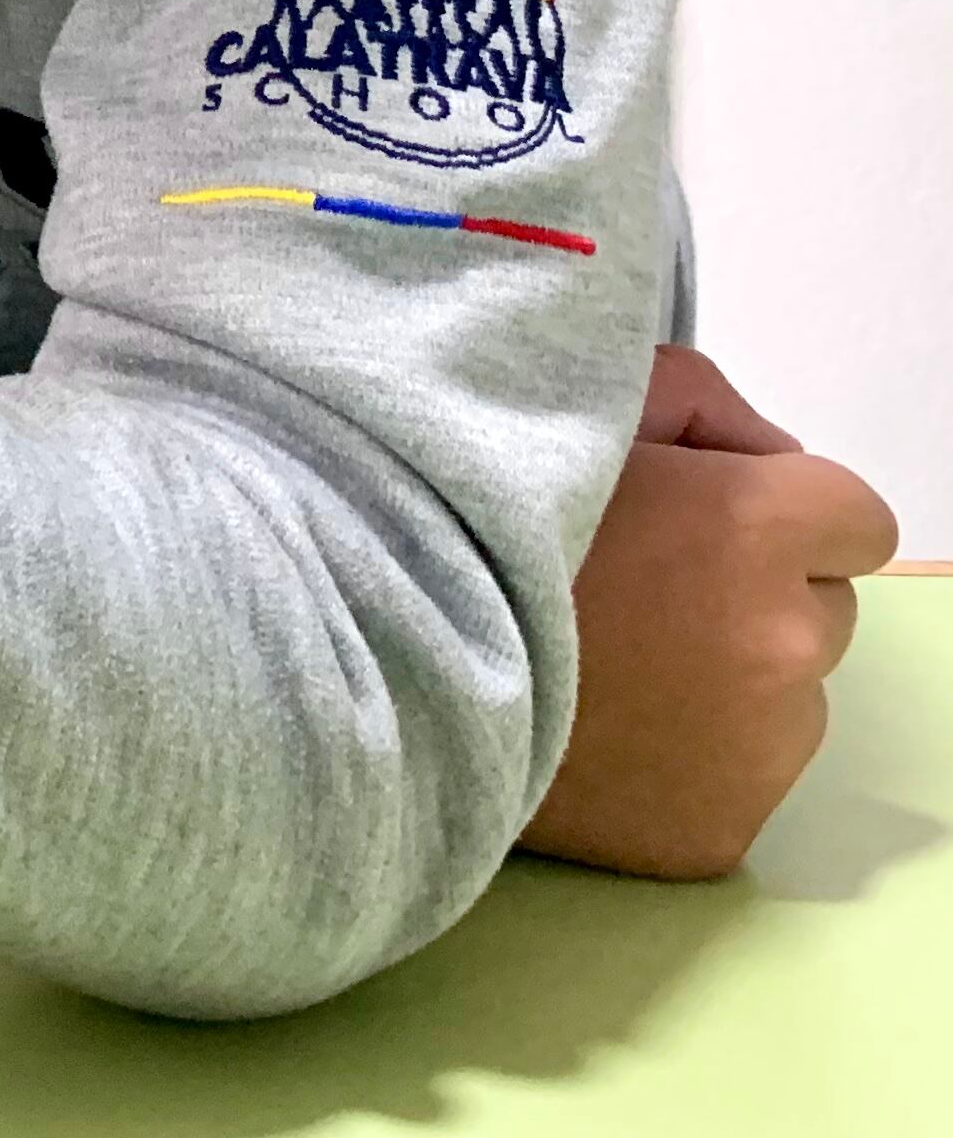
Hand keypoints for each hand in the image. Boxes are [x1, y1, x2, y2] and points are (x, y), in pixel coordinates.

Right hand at [519, 345, 898, 876]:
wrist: (380, 659)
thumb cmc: (470, 512)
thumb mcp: (580, 402)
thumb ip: (701, 401)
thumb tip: (769, 457)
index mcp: (754, 529)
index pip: (854, 515)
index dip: (777, 506)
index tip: (704, 517)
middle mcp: (783, 644)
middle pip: (820, 609)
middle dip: (753, 593)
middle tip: (637, 588)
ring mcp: (760, 751)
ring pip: (782, 698)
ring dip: (722, 676)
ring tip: (607, 664)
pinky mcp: (721, 833)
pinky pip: (735, 778)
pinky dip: (685, 757)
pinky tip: (600, 729)